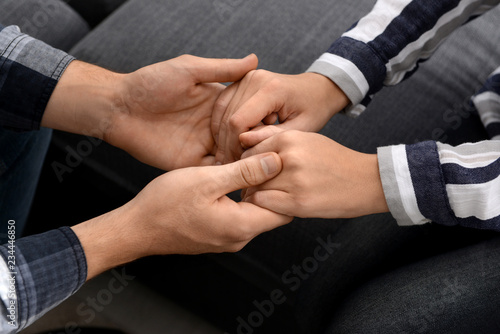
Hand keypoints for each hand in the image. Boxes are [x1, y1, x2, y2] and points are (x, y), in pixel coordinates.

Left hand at [43, 55, 258, 169]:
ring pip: (231, 157)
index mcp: (216, 104)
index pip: (246, 114)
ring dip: (244, 162)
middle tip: (276, 153)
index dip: (261, 120)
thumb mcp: (190, 69)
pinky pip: (212, 172)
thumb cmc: (151, 83)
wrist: (120, 107)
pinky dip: (225, 174)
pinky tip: (240, 177)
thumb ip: (222, 69)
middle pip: (242, 139)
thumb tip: (254, 60)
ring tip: (263, 168)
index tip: (277, 125)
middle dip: (257, 146)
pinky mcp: (188, 163)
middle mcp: (212, 126)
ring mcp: (202, 146)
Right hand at [71, 152, 291, 279]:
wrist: (136, 228)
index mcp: (242, 226)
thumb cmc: (165, 204)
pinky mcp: (218, 234)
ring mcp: (228, 238)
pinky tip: (232, 177)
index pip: (286, 209)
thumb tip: (276, 162)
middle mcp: (240, 238)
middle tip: (263, 157)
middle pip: (273, 210)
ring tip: (247, 163)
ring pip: (255, 211)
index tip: (276, 161)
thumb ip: (245, 172)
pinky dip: (241, 196)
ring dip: (256, 189)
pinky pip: (240, 215)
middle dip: (272, 184)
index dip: (285, 183)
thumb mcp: (207, 180)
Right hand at [211, 70, 349, 163]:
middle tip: (235, 164)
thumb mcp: (301, 129)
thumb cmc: (314, 110)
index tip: (241, 164)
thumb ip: (273, 136)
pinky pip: (223, 104)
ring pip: (221, 111)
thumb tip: (243, 141)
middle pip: (227, 117)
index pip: (238, 121)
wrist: (317, 89)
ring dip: (224, 134)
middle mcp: (255, 79)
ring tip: (233, 154)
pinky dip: (223, 123)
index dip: (235, 146)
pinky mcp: (241, 80)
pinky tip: (231, 140)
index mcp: (272, 89)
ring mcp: (246, 77)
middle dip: (228, 143)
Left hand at [240, 127, 387, 218]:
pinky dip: (266, 206)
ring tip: (268, 196)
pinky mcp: (298, 203)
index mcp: (289, 138)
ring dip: (256, 195)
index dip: (247, 165)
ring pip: (254, 189)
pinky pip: (265, 204)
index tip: (251, 173)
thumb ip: (273, 138)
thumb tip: (242, 138)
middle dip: (248, 180)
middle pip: (248, 171)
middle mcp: (289, 157)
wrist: (366, 181)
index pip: (248, 151)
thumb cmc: (333, 159)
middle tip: (256, 187)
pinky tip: (277, 204)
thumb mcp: (305, 139)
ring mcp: (293, 181)